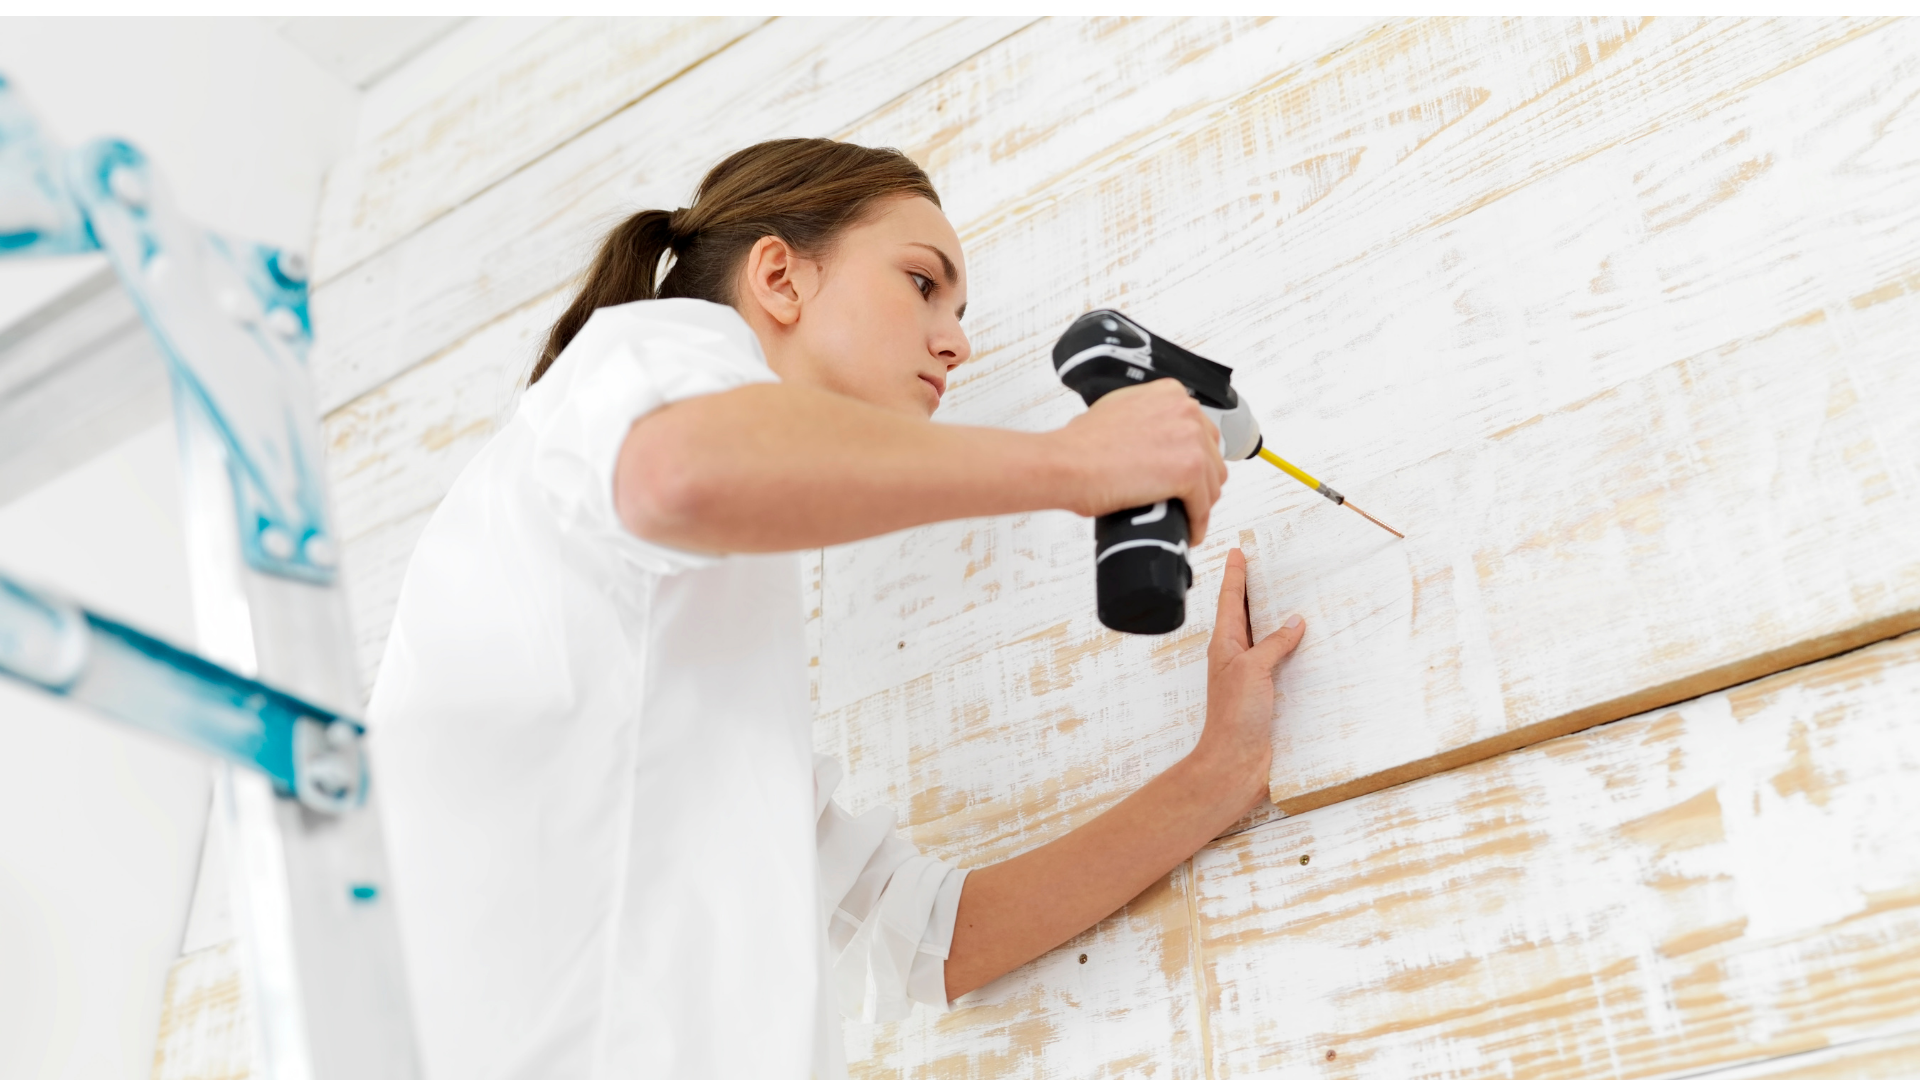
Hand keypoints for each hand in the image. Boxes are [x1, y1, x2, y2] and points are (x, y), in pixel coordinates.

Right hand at [1049, 379, 1227, 542]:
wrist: (1067, 463)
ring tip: (1183, 518)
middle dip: (1200, 481)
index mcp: (1169, 394)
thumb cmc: (1080, 444)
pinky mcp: (1189, 471)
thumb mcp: (1117, 410)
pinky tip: (1186, 531)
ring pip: (1212, 483)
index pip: (1200, 430)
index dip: (1193, 456)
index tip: (1186, 474)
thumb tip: (1153, 440)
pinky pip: (1202, 506)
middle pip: (1212, 455)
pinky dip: (1196, 523)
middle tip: (1184, 500)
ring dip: (1199, 503)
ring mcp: (1190, 440)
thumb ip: (1145, 417)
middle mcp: (1185, 410)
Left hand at [1189, 548, 1304, 815]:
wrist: (1236, 764)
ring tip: (1294, 597)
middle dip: (1257, 591)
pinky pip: (1282, 663)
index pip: (1231, 600)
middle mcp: (1237, 657)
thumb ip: (1273, 643)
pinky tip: (1310, 645)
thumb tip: (1294, 622)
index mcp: (1225, 645)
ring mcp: (1252, 677)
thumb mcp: (1253, 670)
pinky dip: (1294, 650)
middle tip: (1269, 565)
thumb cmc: (1234, 717)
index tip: (1238, 551)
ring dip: (1278, 620)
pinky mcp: (1269, 695)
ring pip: (1267, 639)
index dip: (1236, 575)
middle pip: (1248, 616)